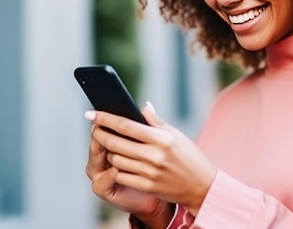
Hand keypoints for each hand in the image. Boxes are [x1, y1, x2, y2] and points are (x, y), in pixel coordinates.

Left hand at [86, 103, 216, 215]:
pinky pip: (121, 175)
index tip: (91, 113)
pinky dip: (116, 168)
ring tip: (109, 145)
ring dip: (108, 152)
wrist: (202, 186)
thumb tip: (142, 105)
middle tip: (94, 128)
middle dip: (99, 134)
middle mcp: (155, 155)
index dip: (105, 118)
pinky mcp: (148, 186)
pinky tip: (117, 162)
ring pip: (115, 160)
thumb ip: (156, 121)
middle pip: (115, 142)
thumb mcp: (176, 135)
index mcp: (162, 138)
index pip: (125, 125)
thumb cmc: (189, 157)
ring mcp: (150, 172)